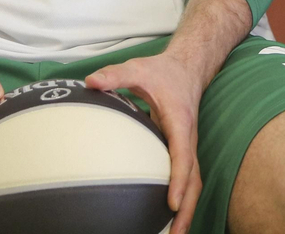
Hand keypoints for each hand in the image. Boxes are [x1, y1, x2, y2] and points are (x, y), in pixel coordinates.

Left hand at [88, 53, 204, 233]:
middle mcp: (189, 138)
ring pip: (194, 182)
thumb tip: (90, 82)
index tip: (170, 203)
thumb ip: (115, 74)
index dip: (177, 179)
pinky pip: (187, 178)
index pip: (182, 154)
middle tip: (174, 233)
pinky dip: (182, 199)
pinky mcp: (184, 150)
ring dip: (186, 209)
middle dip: (186, 207)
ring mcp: (189, 146)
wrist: (188, 68)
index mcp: (180, 121)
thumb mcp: (138, 68)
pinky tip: (167, 216)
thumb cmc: (163, 72)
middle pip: (194, 178)